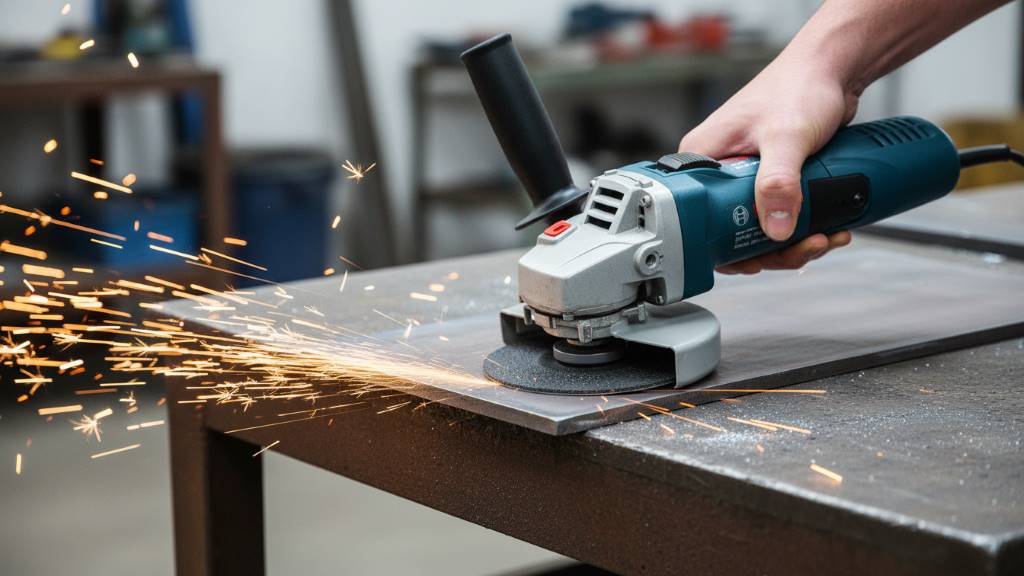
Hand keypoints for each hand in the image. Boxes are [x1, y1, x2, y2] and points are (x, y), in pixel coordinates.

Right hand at [679, 51, 858, 273]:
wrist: (834, 68)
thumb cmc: (799, 85)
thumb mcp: (786, 138)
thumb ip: (778, 182)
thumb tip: (774, 228)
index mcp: (703, 159)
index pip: (701, 219)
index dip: (729, 248)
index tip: (760, 258)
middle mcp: (719, 169)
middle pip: (734, 231)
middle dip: (774, 248)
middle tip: (805, 246)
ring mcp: (745, 176)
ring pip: (761, 227)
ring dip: (795, 242)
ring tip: (826, 237)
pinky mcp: (770, 177)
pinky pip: (780, 214)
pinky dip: (804, 227)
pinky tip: (829, 227)